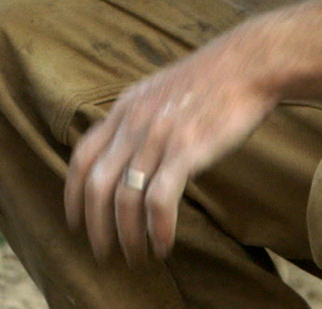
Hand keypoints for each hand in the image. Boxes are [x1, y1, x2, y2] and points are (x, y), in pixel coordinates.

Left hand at [63, 37, 280, 263]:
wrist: (249, 63)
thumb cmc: (211, 81)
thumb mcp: (158, 91)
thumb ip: (137, 118)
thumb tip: (127, 150)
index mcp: (124, 109)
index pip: (81, 157)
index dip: (72, 195)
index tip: (75, 222)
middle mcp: (134, 124)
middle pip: (96, 185)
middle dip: (95, 227)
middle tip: (103, 254)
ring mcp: (158, 137)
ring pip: (125, 199)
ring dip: (127, 237)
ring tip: (136, 258)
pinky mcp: (187, 149)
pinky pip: (159, 200)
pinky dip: (157, 230)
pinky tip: (164, 245)